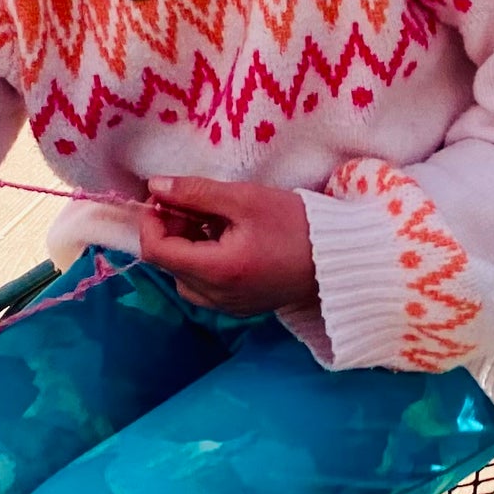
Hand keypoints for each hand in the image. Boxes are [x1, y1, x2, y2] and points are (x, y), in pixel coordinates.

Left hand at [138, 175, 317, 316]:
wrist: (342, 258)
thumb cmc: (298, 224)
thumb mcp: (245, 199)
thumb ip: (195, 192)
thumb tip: (154, 186)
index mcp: (217, 271)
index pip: (156, 251)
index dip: (152, 220)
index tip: (165, 197)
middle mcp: (217, 297)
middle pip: (168, 264)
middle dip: (171, 230)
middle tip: (194, 204)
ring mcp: (229, 307)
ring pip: (183, 276)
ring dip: (186, 246)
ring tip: (214, 221)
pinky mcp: (240, 306)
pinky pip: (204, 286)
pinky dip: (203, 261)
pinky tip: (227, 240)